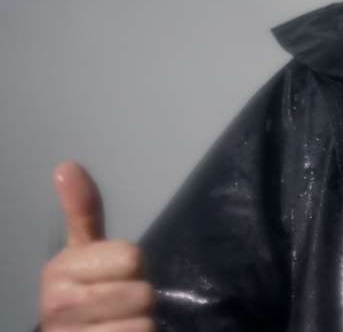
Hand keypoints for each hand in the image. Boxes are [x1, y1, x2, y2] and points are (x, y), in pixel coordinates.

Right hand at [39, 162, 154, 330]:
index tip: (109, 277)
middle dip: (137, 299)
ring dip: (140, 325)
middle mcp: (57, 306)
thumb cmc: (82, 297)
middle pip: (142, 291)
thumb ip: (82, 213)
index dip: (131, 268)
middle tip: (117, 306)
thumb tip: (67, 166)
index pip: (132, 258)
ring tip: (116, 325)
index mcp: (58, 272)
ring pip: (145, 321)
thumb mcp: (80, 255)